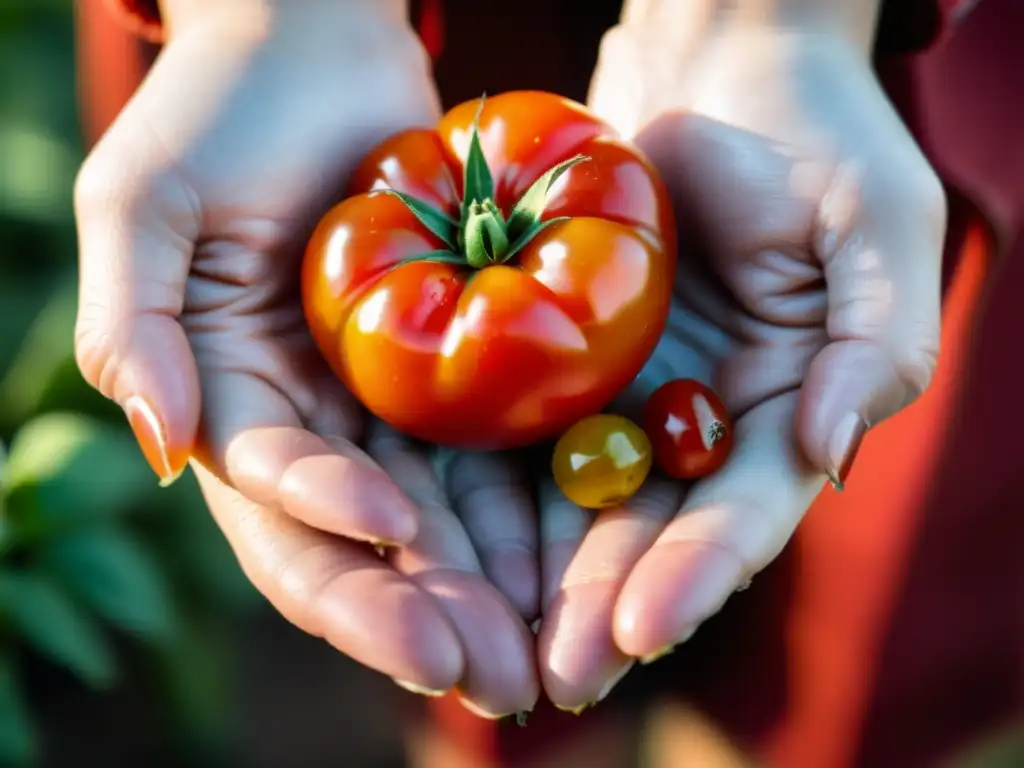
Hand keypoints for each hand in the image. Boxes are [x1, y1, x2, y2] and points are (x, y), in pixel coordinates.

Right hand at [73, 0, 537, 715]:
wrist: (319, 48)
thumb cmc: (224, 108)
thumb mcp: (150, 200)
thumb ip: (133, 321)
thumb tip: (158, 444)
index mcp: (224, 402)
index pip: (273, 500)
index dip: (332, 535)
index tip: (405, 543)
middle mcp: (303, 426)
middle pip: (355, 547)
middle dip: (416, 616)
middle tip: (492, 678)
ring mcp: (375, 410)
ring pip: (428, 529)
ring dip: (477, 597)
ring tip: (538, 656)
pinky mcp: (442, 378)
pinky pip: (481, 464)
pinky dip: (517, 523)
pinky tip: (563, 570)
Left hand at [536, 17, 944, 708]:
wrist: (716, 67)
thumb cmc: (813, 133)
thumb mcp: (874, 226)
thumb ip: (876, 344)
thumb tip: (827, 454)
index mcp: (783, 407)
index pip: (743, 510)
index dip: (698, 571)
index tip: (645, 627)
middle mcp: (699, 418)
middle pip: (652, 527)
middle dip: (607, 603)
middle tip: (557, 675)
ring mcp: (625, 392)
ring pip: (579, 501)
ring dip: (543, 574)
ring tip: (500, 644)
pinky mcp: (558, 356)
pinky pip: (521, 430)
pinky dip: (493, 490)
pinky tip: (455, 546)